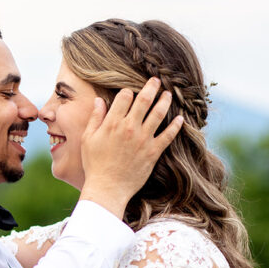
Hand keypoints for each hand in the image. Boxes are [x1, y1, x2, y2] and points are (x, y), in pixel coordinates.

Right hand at [78, 77, 182, 218]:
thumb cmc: (94, 164)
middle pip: (144, 100)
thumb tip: (99, 100)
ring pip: (158, 114)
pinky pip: (168, 135)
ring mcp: (143, 139)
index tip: (130, 91)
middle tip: (156, 79)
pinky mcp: (153, 151)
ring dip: (165, 101)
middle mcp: (129, 127)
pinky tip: (180, 118)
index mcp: (112, 123)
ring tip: (169, 94)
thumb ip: (95, 118)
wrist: (107, 188)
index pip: (124, 97)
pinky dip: (176, 126)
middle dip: (151, 87)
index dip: (128, 91)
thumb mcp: (88, 139)